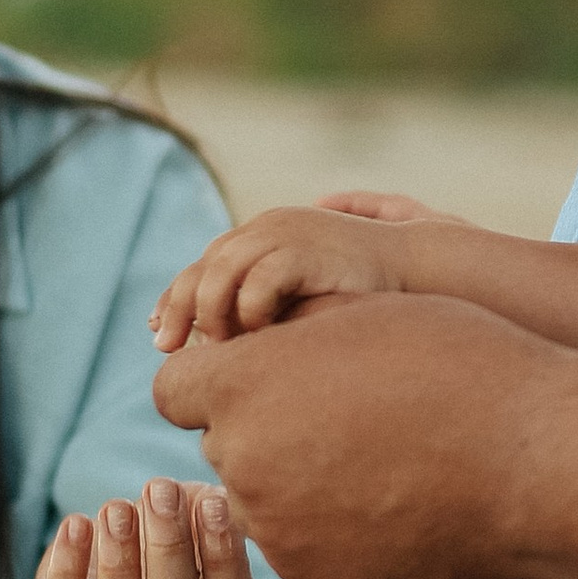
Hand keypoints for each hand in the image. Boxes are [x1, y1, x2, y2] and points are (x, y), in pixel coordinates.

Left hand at [36, 477, 262, 578]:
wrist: (116, 556)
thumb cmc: (171, 531)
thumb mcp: (199, 516)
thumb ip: (213, 508)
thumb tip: (215, 500)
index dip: (225, 558)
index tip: (212, 502)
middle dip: (169, 549)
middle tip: (161, 491)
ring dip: (120, 562)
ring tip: (118, 508)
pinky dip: (67, 569)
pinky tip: (77, 523)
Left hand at [151, 294, 573, 578]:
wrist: (544, 460)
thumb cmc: (460, 363)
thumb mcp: (363, 313)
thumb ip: (283, 331)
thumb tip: (242, 338)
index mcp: (242, 389)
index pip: (176, 388)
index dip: (217, 379)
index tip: (266, 377)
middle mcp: (245, 467)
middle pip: (224, 450)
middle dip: (265, 432)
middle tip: (346, 418)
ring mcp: (284, 537)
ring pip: (266, 507)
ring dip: (302, 487)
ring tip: (385, 463)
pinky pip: (312, 554)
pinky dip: (342, 535)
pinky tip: (404, 507)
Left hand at [153, 203, 422, 347]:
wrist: (417, 271)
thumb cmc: (361, 295)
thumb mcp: (303, 300)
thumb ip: (267, 311)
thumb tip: (223, 350)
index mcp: (263, 236)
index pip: (203, 265)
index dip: (176, 299)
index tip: (160, 337)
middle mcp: (267, 228)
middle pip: (203, 267)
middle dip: (180, 309)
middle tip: (167, 350)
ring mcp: (287, 235)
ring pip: (221, 273)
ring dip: (212, 314)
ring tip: (216, 349)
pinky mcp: (308, 250)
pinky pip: (261, 282)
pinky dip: (250, 311)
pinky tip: (259, 336)